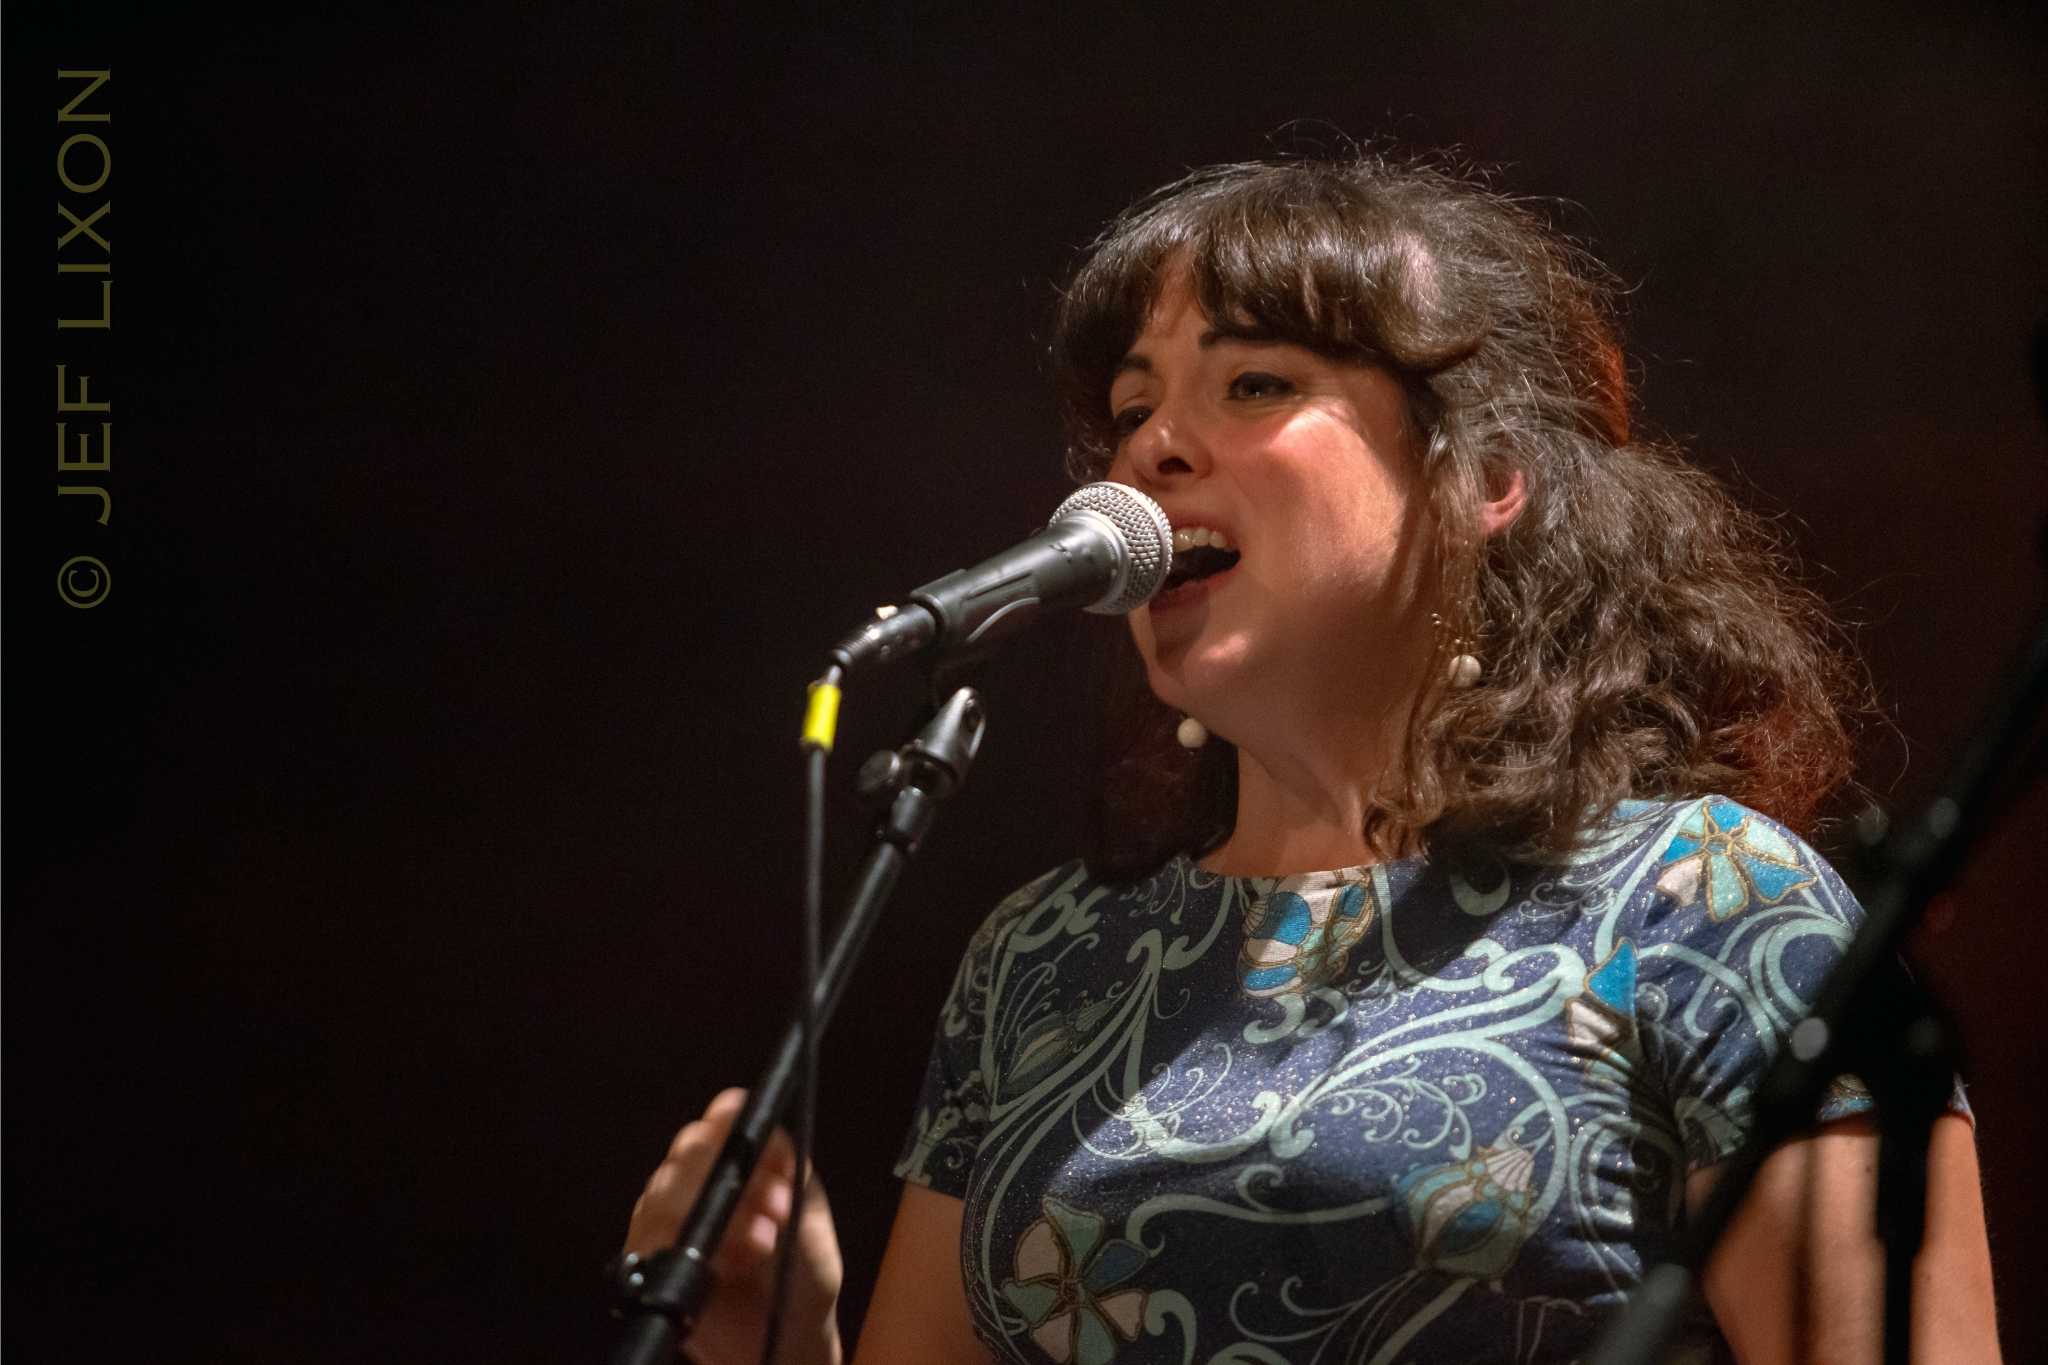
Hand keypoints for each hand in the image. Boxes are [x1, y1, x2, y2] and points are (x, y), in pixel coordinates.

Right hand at [625, 1089, 844, 1364]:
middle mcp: (705, 1176)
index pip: (729, 1116)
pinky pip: (648, 1233)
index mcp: (752, 1159)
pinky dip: (683, 1249)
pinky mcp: (649, 1249)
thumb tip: (777, 1152)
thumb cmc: (801, 1280)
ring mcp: (672, 1211)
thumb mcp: (814, 1233)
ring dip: (715, 1217)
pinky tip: (721, 1272)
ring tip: (758, 1249)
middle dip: (728, 1175)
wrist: (779, 1343)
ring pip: (666, 1186)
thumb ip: (796, 1190)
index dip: (734, 1119)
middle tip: (774, 1212)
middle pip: (691, 1145)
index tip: (751, 1139)